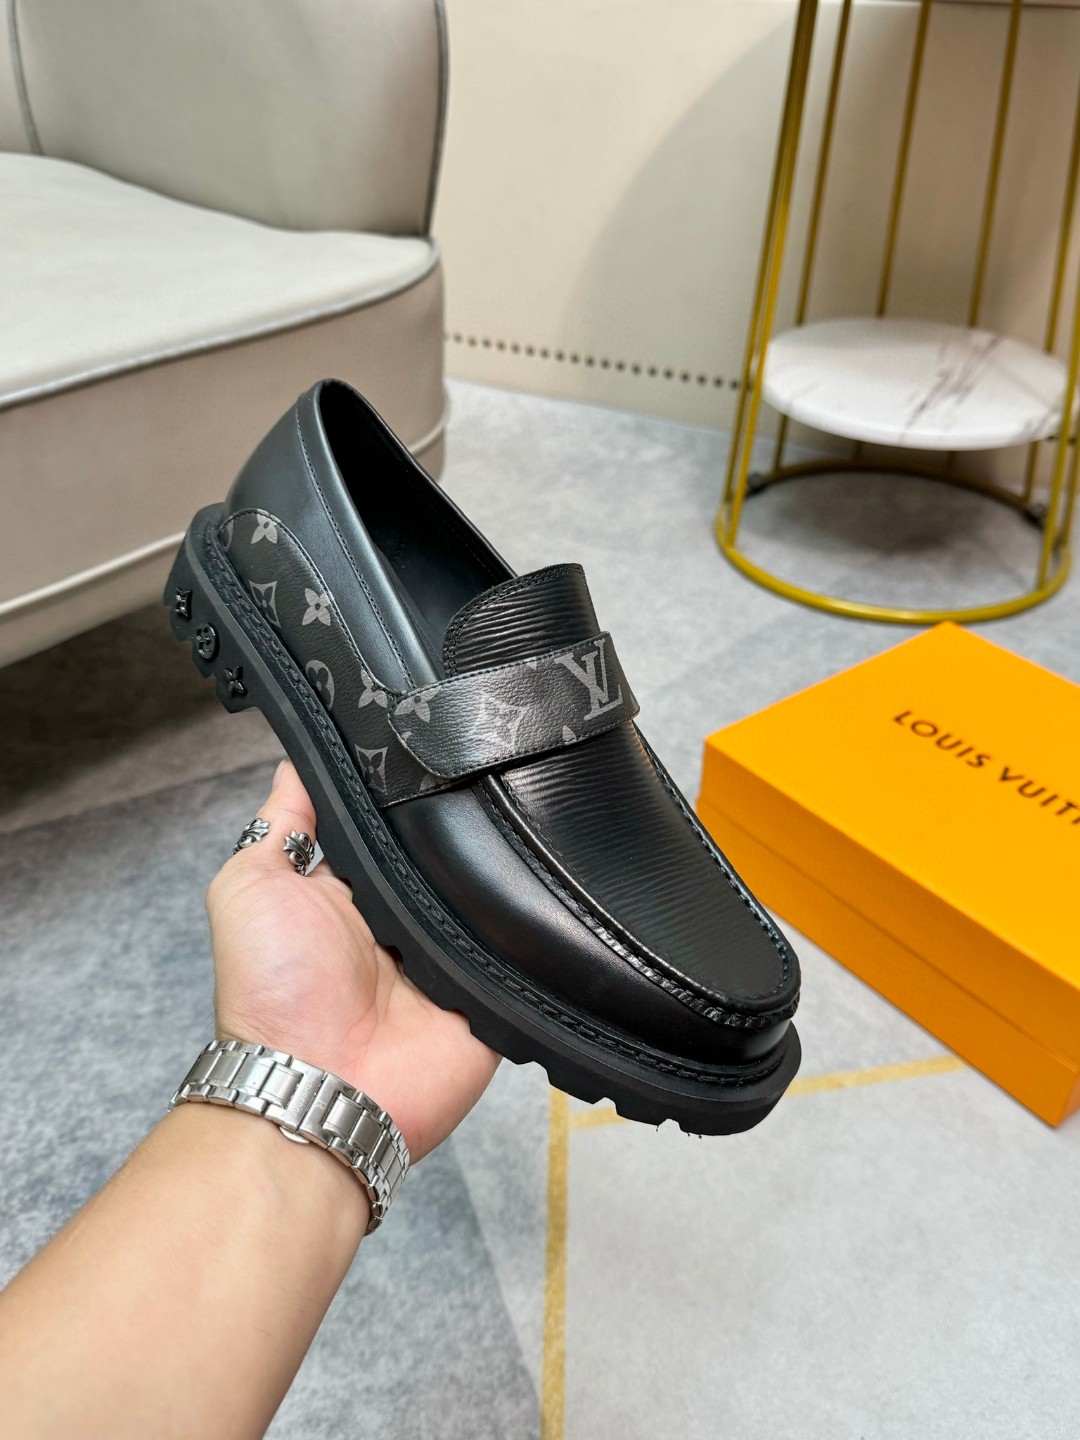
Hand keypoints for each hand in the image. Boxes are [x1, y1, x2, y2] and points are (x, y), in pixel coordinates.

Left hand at [206, 759, 498, 1161]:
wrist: (321, 1088)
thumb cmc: (273, 990)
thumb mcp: (250, 885)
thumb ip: (281, 821)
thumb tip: (301, 753)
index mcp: (355, 888)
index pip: (394, 822)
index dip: (410, 786)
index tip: (438, 731)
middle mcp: (408, 917)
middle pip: (450, 850)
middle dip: (465, 818)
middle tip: (493, 762)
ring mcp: (455, 955)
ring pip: (494, 890)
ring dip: (501, 866)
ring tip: (531, 812)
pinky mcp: (496, 991)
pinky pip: (527, 946)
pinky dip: (535, 919)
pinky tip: (551, 877)